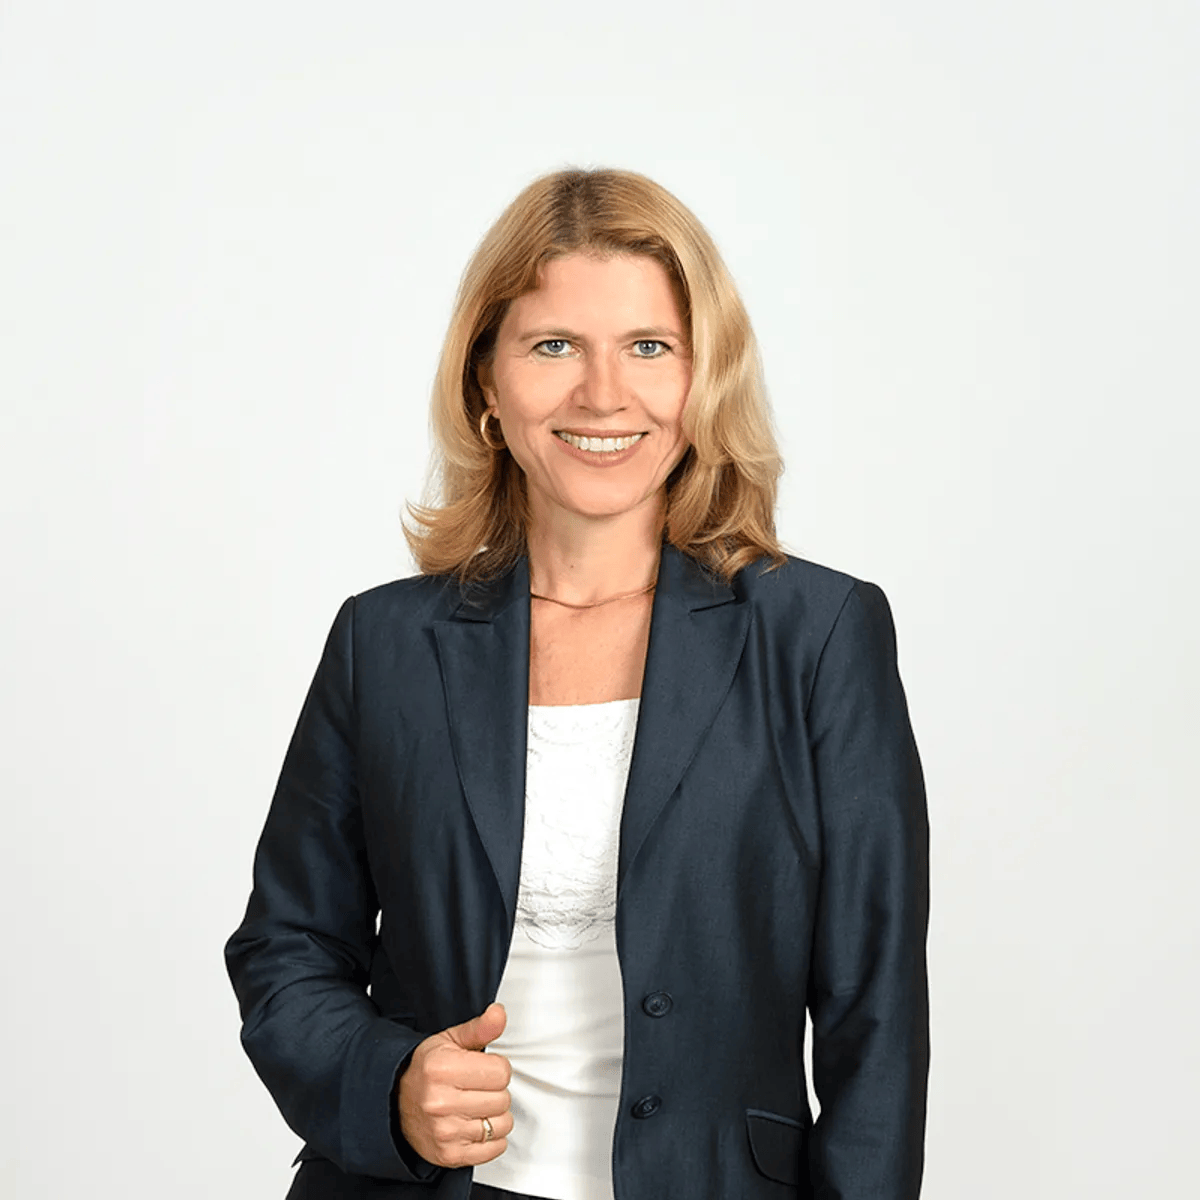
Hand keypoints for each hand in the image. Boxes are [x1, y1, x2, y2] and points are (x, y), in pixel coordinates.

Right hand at [398, 1002, 512, 1167]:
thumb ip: (479, 1028)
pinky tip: (475, 1125)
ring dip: (495, 1115)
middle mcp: (440, 1102)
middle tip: (476, 1087)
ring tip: (476, 1106)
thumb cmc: (426, 1071)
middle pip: (503, 1099)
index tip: (482, 1068)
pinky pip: (495, 1148)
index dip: (496, 1068)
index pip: (501, 1071)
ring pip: (502, 1124)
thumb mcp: (449, 1041)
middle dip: (495, 1091)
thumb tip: (499, 1013)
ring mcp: (445, 1132)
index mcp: (442, 1068)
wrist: (394, 1104)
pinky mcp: (450, 1155)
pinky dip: (492, 1138)